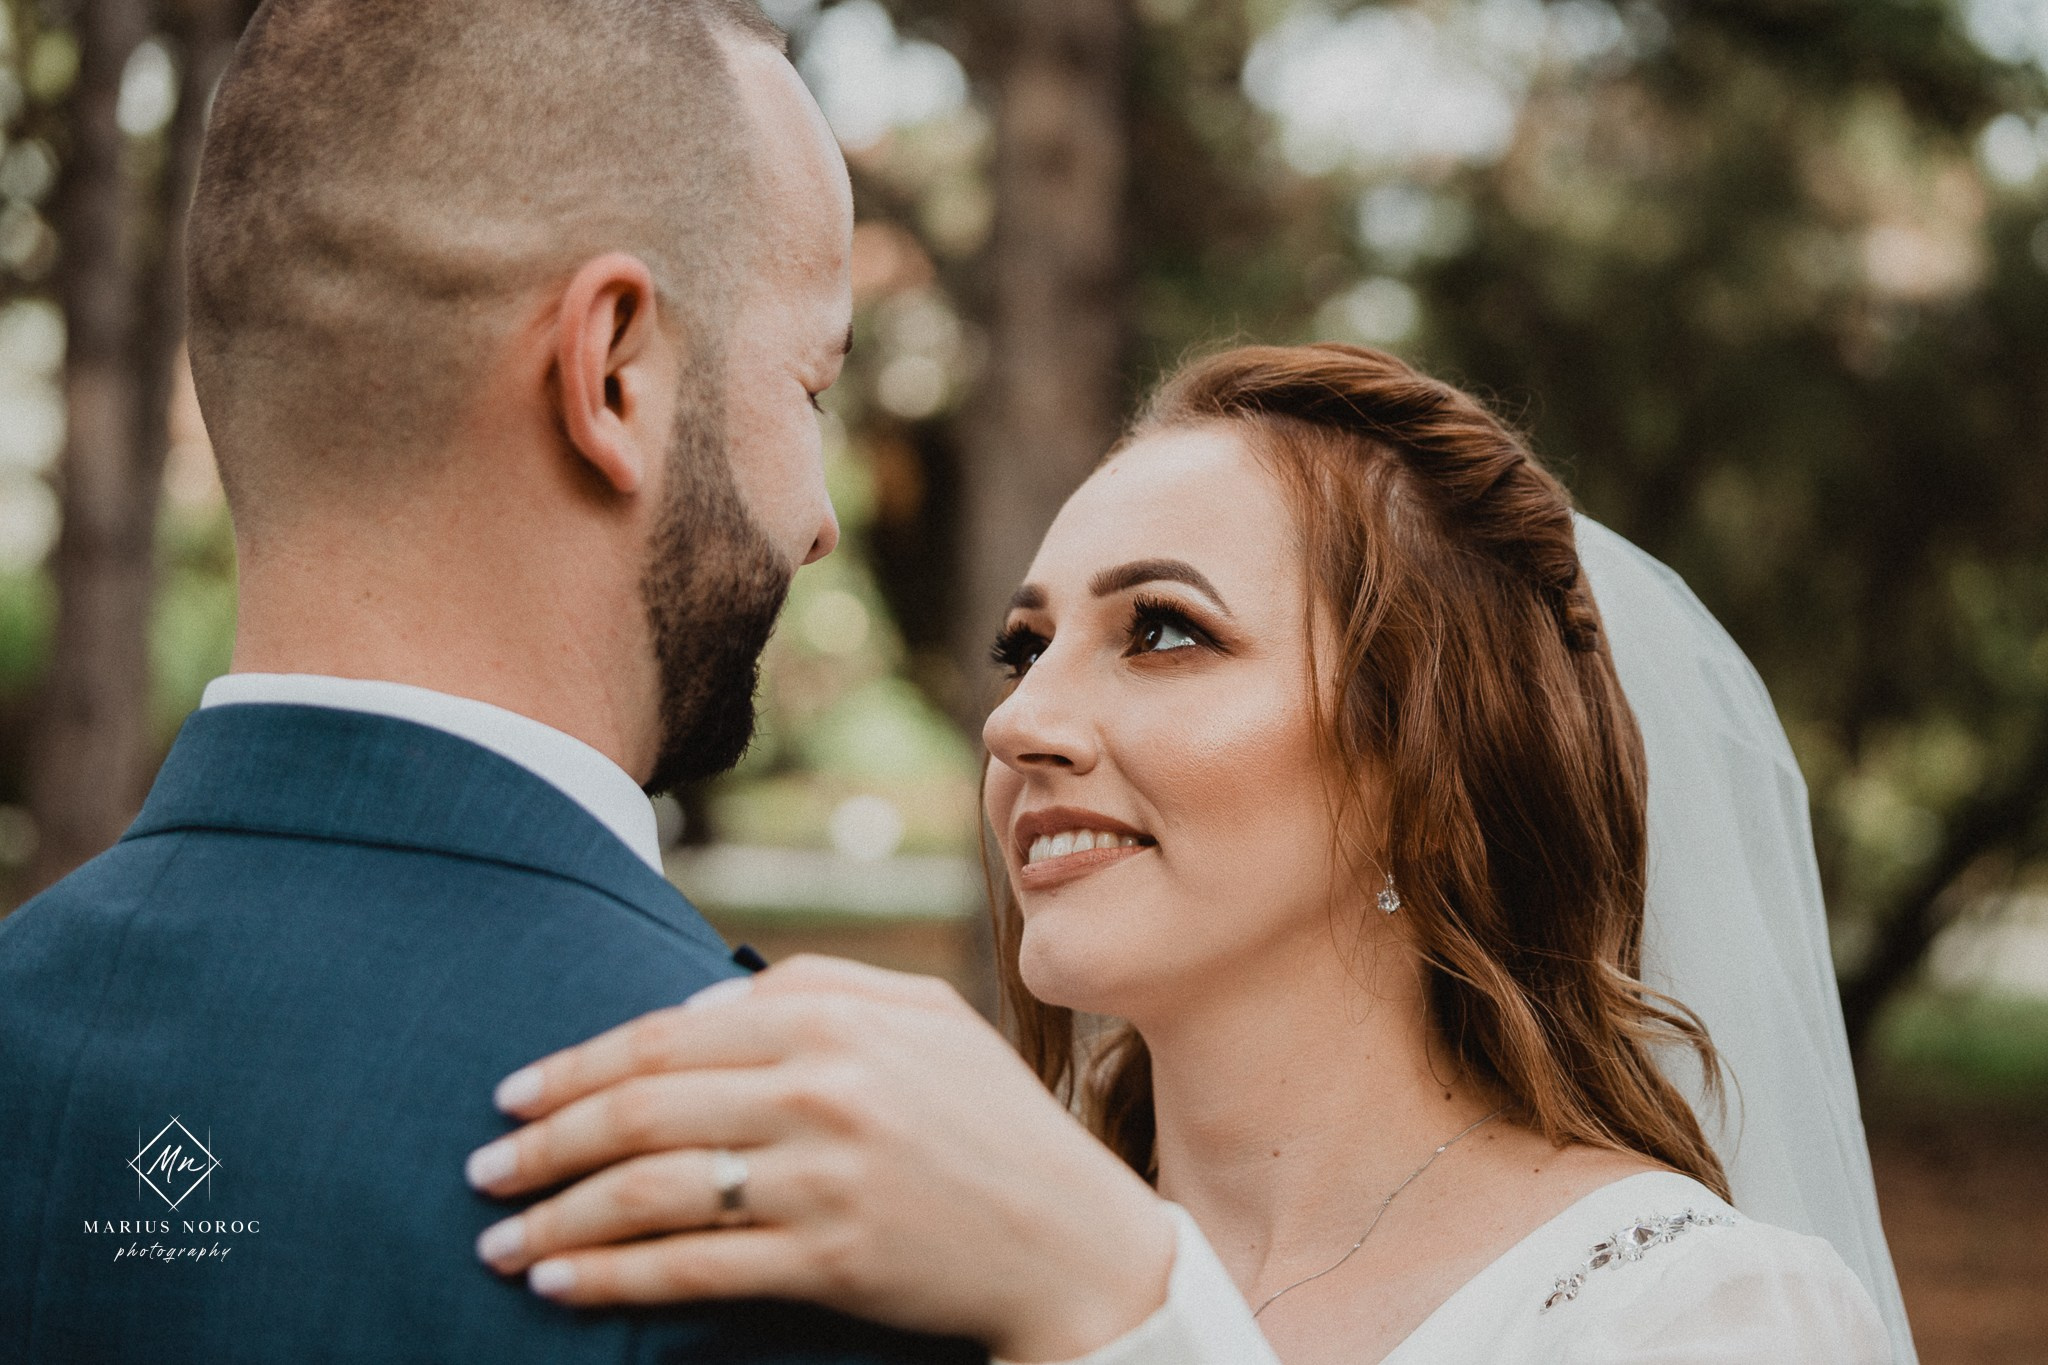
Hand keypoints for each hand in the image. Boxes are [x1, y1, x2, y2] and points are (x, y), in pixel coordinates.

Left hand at [465, 955, 1176, 1362]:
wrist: (1070, 1238)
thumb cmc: (989, 1117)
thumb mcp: (923, 1017)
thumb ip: (813, 984)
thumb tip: (690, 1003)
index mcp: (835, 1019)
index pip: (666, 1035)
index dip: (575, 1066)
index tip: (513, 1094)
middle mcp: (822, 1090)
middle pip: (641, 1111)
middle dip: (544, 1143)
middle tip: (482, 1168)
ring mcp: (824, 1179)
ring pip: (650, 1192)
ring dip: (557, 1219)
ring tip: (500, 1241)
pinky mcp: (829, 1261)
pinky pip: (691, 1269)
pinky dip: (611, 1278)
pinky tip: (559, 1286)